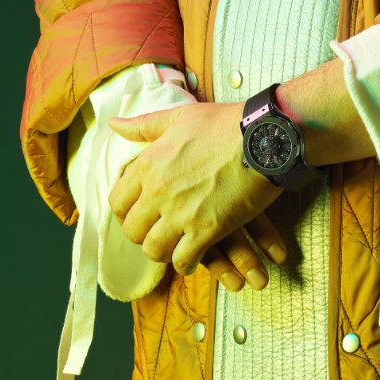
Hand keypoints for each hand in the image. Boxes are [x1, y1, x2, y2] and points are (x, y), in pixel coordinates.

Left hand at [107, 103, 285, 282]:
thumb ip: (144, 125)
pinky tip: (196, 255)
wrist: (265, 137)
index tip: (141, 213)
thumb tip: (114, 124)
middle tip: (160, 231)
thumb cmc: (226, 124)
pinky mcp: (207, 229)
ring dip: (164, 251)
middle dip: (144, 234)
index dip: (127, 212)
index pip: (117, 202)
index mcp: (149, 164)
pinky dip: (188, 262)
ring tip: (176, 246)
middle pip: (133, 230)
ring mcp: (181, 213)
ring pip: (154, 250)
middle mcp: (158, 191)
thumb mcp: (180, 117)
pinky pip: (184, 260)